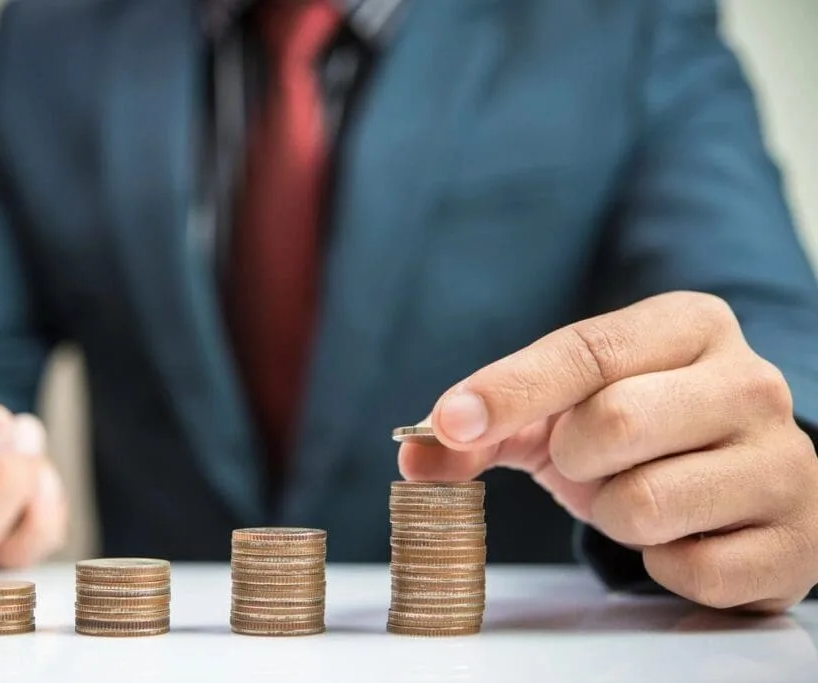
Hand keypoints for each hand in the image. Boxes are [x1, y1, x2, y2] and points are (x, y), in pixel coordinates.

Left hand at [399, 291, 817, 612]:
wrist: (735, 485)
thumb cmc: (640, 434)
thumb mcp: (561, 412)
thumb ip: (488, 426)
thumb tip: (413, 455)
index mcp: (689, 326)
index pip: (588, 349)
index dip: (509, 388)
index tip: (450, 421)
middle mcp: (751, 383)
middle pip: (616, 422)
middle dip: (576, 458)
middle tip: (589, 461)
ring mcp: (786, 464)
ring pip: (648, 504)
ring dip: (615, 515)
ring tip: (638, 496)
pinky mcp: (797, 543)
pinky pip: (691, 571)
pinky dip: (660, 564)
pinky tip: (680, 536)